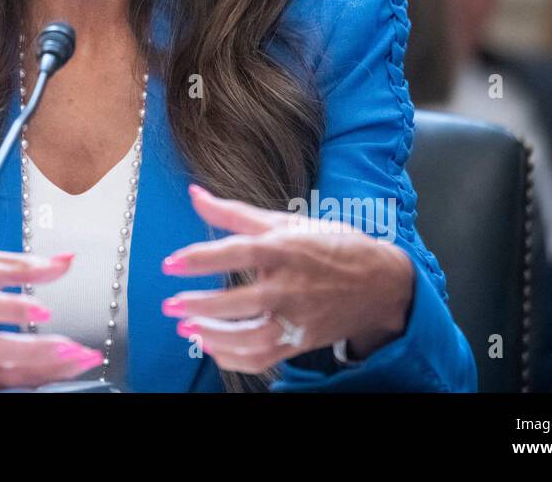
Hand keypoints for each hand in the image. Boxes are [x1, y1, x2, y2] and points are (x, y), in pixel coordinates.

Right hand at [0, 246, 103, 387]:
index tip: (44, 310)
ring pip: (3, 374)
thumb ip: (26, 265)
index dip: (13, 309)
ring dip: (46, 368)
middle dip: (35, 350)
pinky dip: (38, 377)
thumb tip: (65, 261)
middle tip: (71, 347)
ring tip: (80, 358)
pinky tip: (64, 369)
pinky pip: (7, 384)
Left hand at [160, 184, 414, 373]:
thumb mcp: (286, 221)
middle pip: (239, 302)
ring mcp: (297, 318)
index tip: (169, 265)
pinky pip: (263, 358)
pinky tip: (214, 347)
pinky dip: (235, 358)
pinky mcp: (301, 341)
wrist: (382, 282)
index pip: (236, 253)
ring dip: (213, 337)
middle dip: (199, 306)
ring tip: (187, 329)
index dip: (200, 259)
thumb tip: (194, 194)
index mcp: (285, 249)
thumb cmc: (332, 245)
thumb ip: (235, 213)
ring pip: (250, 338)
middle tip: (170, 306)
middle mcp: (290, 286)